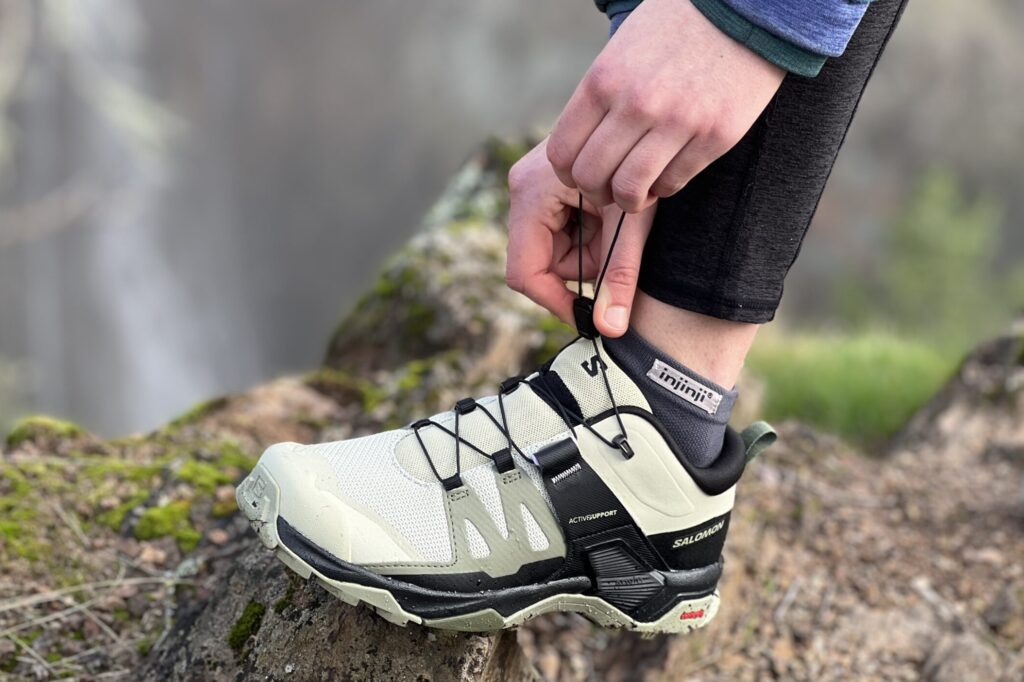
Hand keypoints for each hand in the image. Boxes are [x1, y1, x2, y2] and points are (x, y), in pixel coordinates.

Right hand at [506, 139, 654, 336]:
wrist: (650, 118)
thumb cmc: (641, 160)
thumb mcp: (631, 222)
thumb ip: (619, 275)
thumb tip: (610, 330)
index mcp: (530, 195)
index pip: (525, 272)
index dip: (556, 301)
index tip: (590, 315)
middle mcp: (523, 191)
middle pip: (541, 263)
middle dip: (581, 269)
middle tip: (618, 252)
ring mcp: (535, 191)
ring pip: (554, 251)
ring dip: (589, 252)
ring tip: (619, 226)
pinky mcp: (550, 191)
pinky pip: (563, 233)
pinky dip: (590, 236)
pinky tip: (611, 216)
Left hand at [547, 0, 784, 211]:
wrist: (743, 9)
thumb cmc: (675, 30)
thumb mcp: (621, 51)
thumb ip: (600, 97)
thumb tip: (581, 145)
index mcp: (604, 80)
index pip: (562, 151)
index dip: (566, 173)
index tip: (580, 175)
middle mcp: (636, 104)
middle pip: (590, 177)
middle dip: (594, 192)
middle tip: (607, 190)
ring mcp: (677, 122)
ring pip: (630, 189)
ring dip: (628, 200)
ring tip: (635, 193)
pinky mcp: (715, 137)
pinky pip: (673, 183)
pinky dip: (663, 188)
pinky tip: (665, 175)